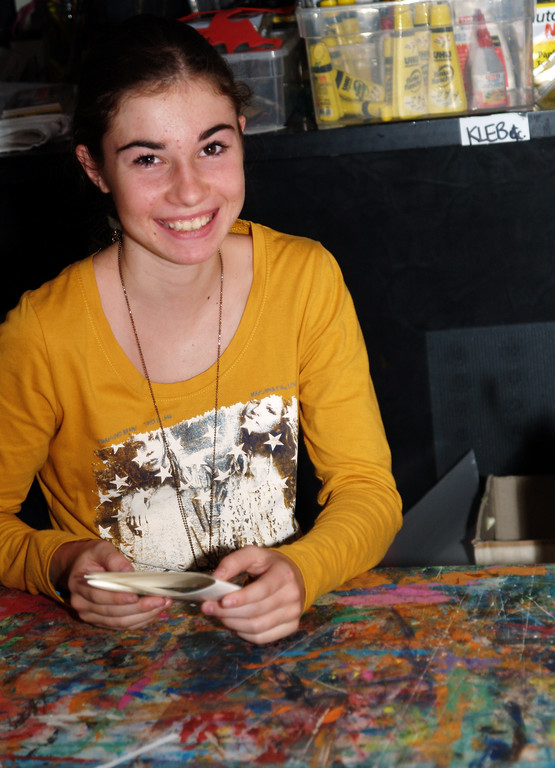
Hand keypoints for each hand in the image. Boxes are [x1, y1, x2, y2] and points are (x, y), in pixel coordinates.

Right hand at [50, 539, 170, 629]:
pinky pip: (122, 625)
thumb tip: (128, 571)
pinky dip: (139, 620)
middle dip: (139, 607)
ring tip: (163, 604)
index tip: (136, 596)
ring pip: (120, 622)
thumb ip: (113, 558)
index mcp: (79, 586)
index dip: (118, 598)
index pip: (100, 596)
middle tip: (161, 599)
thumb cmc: (92, 557)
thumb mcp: (100, 549)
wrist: (79, 567)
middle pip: (113, 613)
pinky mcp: (102, 620)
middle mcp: (83, 605)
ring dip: (143, 616)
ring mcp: (92, 616)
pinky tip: (154, 612)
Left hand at [201, 546, 304, 643]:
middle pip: (256, 611)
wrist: (296, 575)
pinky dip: (244, 634)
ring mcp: (293, 613)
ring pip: (257, 627)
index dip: (242, 598)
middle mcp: (292, 595)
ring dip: (233, 624)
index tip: (222, 601)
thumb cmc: (270, 565)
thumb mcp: (254, 554)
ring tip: (220, 615)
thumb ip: (233, 562)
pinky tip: (235, 624)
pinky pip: (262, 638)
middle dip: (229, 612)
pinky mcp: (290, 627)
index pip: (262, 590)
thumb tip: (216, 578)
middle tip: (209, 608)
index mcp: (284, 574)